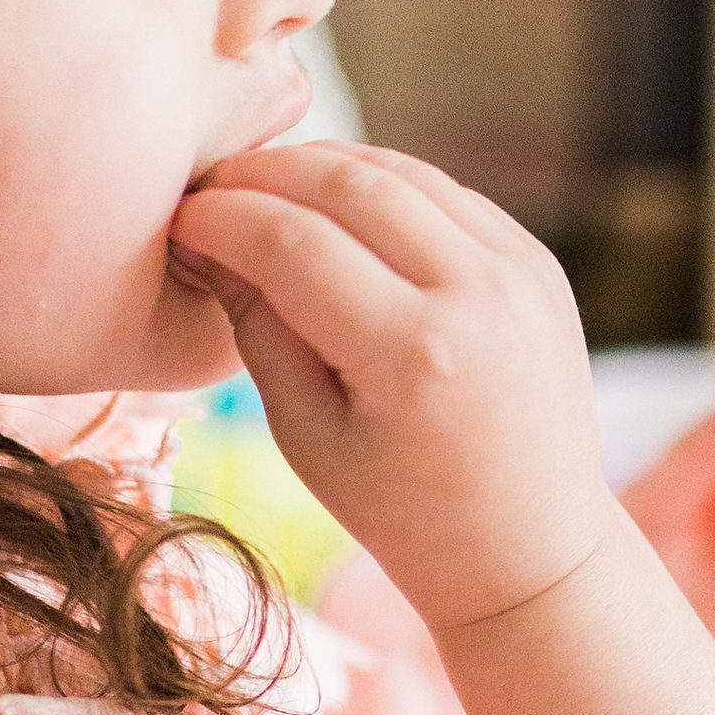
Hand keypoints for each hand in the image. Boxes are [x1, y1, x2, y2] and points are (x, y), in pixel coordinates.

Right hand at [169, 140, 714, 714]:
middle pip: (348, 184)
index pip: (292, 243)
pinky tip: (332, 207)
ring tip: (260, 188)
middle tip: (207, 187)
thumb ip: (256, 326)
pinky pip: (444, 195)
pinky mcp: (537, 263)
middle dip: (263, 173)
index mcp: (415, 355)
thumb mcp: (307, 435)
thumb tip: (206, 237)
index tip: (177, 220)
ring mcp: (520, 271)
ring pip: (400, 173)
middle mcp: (478, 296)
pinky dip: (380, 187)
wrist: (529, 548)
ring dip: (320, 166)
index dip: (221, 218)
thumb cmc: (402, 513)